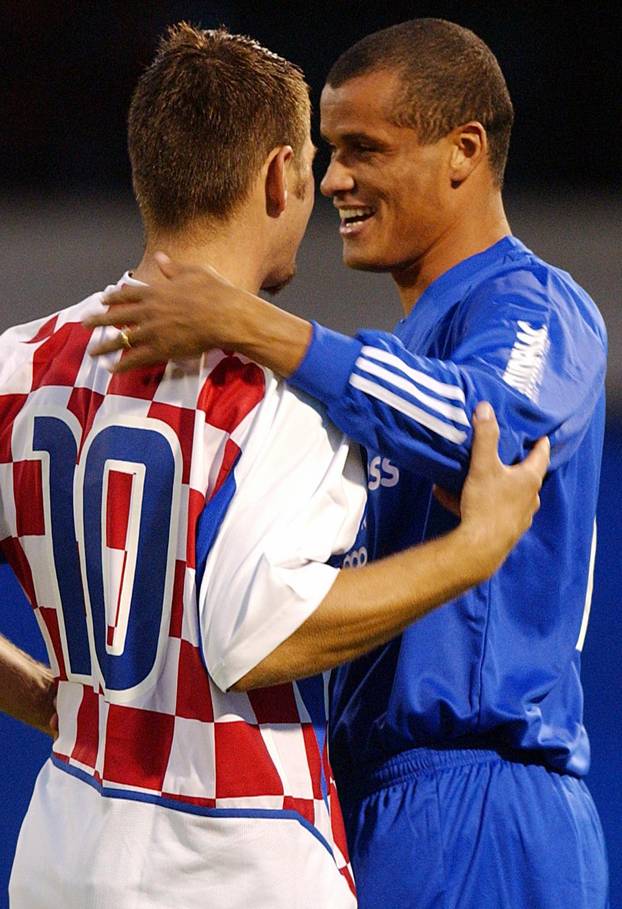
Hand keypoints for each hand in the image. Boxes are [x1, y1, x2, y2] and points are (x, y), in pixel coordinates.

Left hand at [83, 254, 249, 372]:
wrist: (225, 315)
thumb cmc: (214, 292)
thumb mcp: (194, 272)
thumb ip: (173, 267)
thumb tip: (160, 257)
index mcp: (155, 291)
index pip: (128, 293)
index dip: (114, 297)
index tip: (103, 299)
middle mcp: (149, 310)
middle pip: (117, 316)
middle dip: (99, 321)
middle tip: (84, 324)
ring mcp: (152, 331)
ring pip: (122, 339)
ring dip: (105, 345)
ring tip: (92, 351)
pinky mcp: (161, 349)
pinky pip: (136, 358)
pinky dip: (122, 365)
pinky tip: (111, 369)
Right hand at [459, 402, 548, 574]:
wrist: (480, 548)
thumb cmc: (487, 504)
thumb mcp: (483, 466)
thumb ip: (484, 436)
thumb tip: (485, 408)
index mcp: (528, 480)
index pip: (540, 456)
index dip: (540, 444)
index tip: (542, 436)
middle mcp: (529, 499)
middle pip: (525, 477)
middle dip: (514, 466)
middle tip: (504, 454)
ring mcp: (519, 517)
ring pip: (507, 495)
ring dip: (493, 485)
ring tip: (473, 478)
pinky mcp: (505, 531)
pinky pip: (492, 511)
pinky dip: (478, 503)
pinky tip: (453, 500)